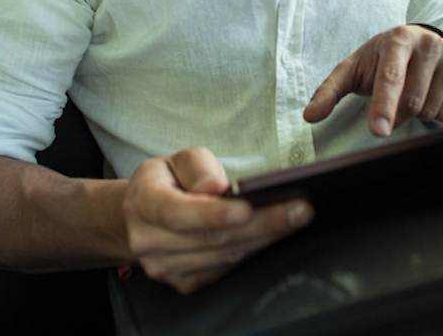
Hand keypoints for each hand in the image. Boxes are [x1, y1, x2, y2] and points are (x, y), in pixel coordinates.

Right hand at [123, 147, 313, 293]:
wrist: (143, 216)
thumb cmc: (169, 180)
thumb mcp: (177, 158)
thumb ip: (197, 166)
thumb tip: (215, 188)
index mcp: (142, 201)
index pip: (176, 212)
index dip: (212, 213)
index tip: (248, 208)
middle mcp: (148, 240)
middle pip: (209, 238)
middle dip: (259, 224)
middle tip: (299, 210)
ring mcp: (164, 267)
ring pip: (222, 257)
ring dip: (263, 238)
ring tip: (296, 218)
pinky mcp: (183, 282)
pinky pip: (225, 269)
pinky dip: (253, 250)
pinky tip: (275, 235)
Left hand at [303, 25, 442, 135]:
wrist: (427, 44)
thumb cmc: (382, 59)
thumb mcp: (355, 68)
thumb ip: (330, 91)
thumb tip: (309, 116)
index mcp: (397, 39)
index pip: (390, 78)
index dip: (383, 106)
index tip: (378, 131)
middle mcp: (427, 44)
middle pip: (412, 102)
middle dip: (396, 114)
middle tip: (388, 108)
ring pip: (430, 110)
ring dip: (415, 115)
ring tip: (409, 94)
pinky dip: (434, 115)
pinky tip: (428, 96)